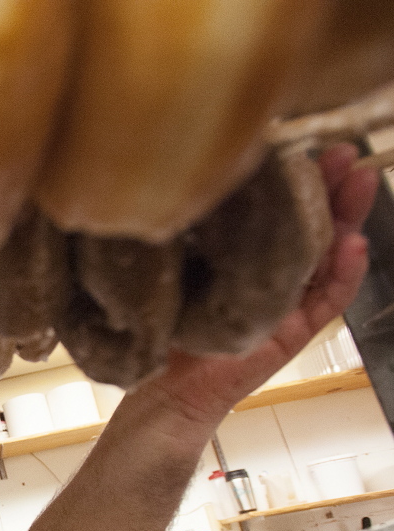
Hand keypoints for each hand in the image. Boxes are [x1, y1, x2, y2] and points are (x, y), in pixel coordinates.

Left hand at [151, 143, 379, 424]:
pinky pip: (330, 299)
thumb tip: (210, 182)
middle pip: (320, 226)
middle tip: (348, 154)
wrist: (169, 382)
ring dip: (351, 219)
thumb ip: (204, 233)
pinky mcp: (297, 330)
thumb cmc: (173, 323)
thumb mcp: (187, 265)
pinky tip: (354, 244)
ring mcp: (292, 302)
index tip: (312, 148)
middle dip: (336, 188)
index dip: (304, 181)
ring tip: (362, 182)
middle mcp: (278, 276)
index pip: (288, 212)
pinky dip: (346, 273)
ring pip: (333, 255)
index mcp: (253, 257)